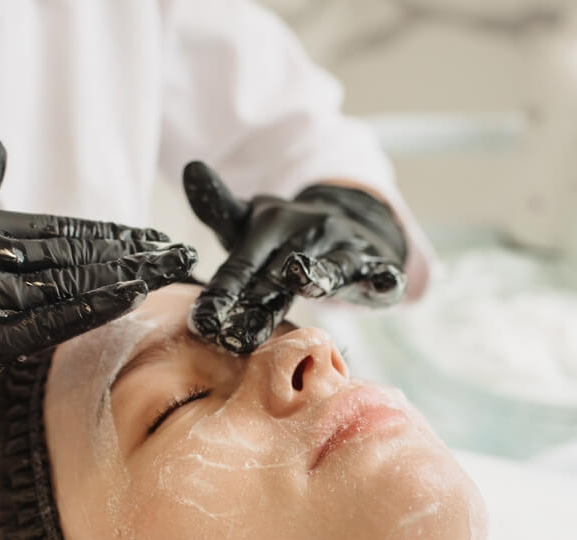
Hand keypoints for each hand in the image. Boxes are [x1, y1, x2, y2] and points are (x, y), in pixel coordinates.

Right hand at [0, 137, 196, 472]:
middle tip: (178, 251)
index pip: (50, 225)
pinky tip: (130, 297)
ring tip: (169, 270)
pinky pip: (41, 322)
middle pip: (66, 249)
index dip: (107, 232)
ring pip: (61, 281)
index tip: (151, 235)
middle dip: (130, 251)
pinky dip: (90, 308)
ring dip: (124, 275)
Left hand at [182, 161, 406, 353]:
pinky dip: (384, 277)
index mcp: (272, 224)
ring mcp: (345, 246)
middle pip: (279, 275)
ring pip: (331, 265)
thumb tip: (191, 166)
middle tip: (234, 335)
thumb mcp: (252, 225)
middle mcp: (308, 232)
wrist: (353, 224)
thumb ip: (219, 207)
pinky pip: (381, 272)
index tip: (201, 321)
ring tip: (300, 278)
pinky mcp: (376, 264)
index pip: (242, 263)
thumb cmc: (288, 239)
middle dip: (257, 305)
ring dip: (317, 273)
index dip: (223, 291)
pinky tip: (384, 281)